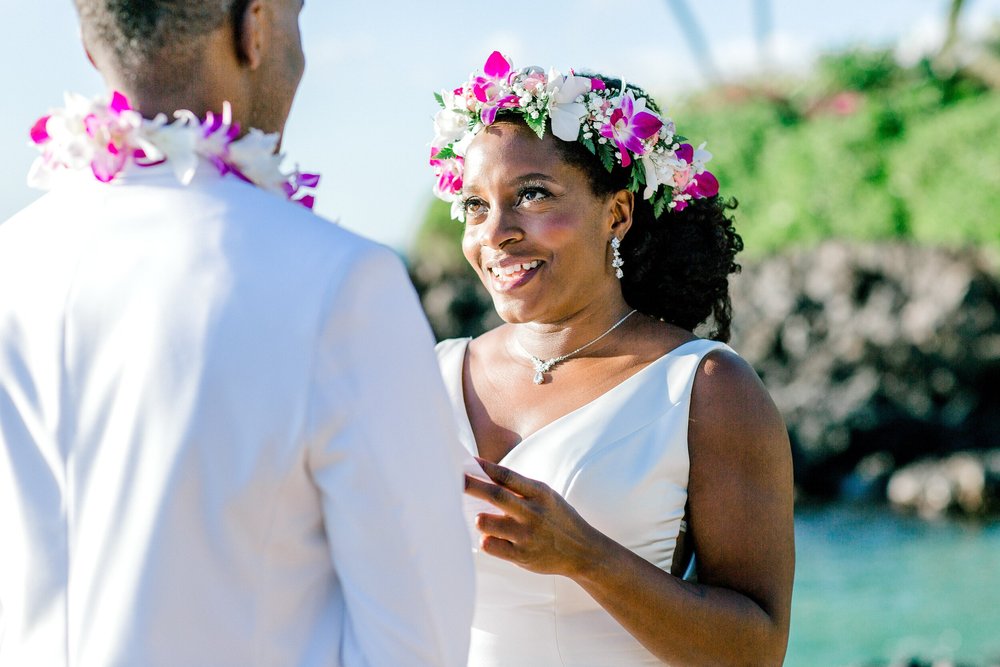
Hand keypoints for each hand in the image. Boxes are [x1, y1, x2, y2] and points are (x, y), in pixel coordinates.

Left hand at [464, 458, 603, 576]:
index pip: (507, 476)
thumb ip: (521, 489)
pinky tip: (492, 539)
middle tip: (454, 479)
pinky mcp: (522, 556)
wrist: (583, 551)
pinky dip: (486, 540)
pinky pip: (491, 546)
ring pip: (487, 523)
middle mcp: (532, 512)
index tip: (468, 461)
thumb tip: (486, 476)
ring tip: (481, 519)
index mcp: (540, 493)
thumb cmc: (558, 519)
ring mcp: (526, 535)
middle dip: (471, 485)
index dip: (485, 467)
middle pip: (495, 495)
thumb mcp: (547, 497)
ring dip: (479, 519)